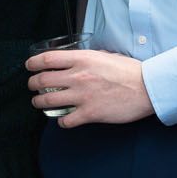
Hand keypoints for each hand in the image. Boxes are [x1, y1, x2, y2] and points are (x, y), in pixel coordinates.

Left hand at [25, 48, 154, 126]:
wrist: (147, 88)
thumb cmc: (130, 71)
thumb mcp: (107, 55)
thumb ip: (90, 57)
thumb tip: (80, 58)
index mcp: (82, 59)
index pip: (47, 59)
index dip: (33, 63)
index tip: (29, 66)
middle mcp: (78, 76)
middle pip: (42, 81)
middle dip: (32, 84)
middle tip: (32, 87)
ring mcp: (82, 96)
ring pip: (48, 101)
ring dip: (39, 103)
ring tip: (39, 104)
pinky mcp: (90, 113)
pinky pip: (66, 120)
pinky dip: (61, 122)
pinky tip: (63, 120)